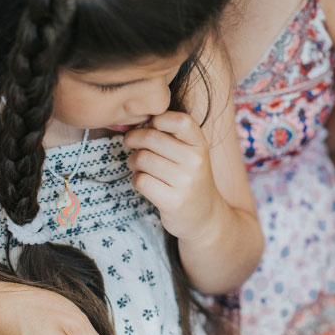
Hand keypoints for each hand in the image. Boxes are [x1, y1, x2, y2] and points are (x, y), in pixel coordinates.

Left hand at [123, 111, 219, 239]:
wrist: (205, 216)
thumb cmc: (190, 179)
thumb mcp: (192, 153)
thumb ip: (171, 135)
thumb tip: (139, 121)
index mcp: (200, 144)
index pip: (180, 120)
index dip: (158, 119)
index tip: (150, 126)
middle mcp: (196, 161)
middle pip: (151, 138)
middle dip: (133, 139)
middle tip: (130, 145)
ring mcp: (186, 182)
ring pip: (142, 159)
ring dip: (132, 161)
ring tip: (137, 166)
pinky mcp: (173, 201)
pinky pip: (140, 180)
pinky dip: (135, 180)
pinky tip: (143, 182)